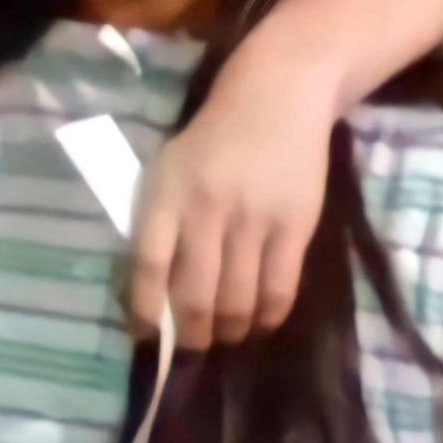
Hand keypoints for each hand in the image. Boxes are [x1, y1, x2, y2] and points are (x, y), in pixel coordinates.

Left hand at [128, 65, 334, 346]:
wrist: (278, 96)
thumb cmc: (213, 138)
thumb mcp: (169, 169)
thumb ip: (159, 223)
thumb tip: (151, 294)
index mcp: (166, 194)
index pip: (149, 267)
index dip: (146, 312)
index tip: (147, 338)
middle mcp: (207, 209)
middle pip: (197, 295)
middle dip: (192, 335)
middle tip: (193, 346)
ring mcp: (254, 218)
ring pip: (239, 300)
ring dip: (230, 330)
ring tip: (227, 335)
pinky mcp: (295, 224)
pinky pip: (280, 288)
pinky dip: (269, 316)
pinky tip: (261, 322)